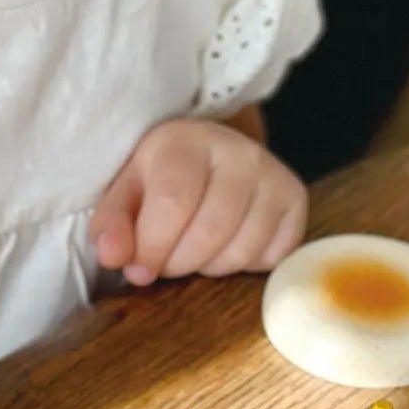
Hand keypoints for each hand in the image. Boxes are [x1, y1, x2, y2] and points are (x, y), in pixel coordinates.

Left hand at [90, 116, 307, 284]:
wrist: (209, 154)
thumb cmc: (161, 177)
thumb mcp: (126, 192)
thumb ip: (112, 224)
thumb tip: (113, 257)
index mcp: (186, 140)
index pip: (174, 203)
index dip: (153, 246)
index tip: (139, 268)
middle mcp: (239, 151)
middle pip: (211, 231)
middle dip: (179, 262)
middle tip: (166, 261)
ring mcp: (274, 174)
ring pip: (242, 250)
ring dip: (210, 266)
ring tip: (195, 249)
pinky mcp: (296, 199)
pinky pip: (272, 257)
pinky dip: (245, 264)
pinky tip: (228, 244)